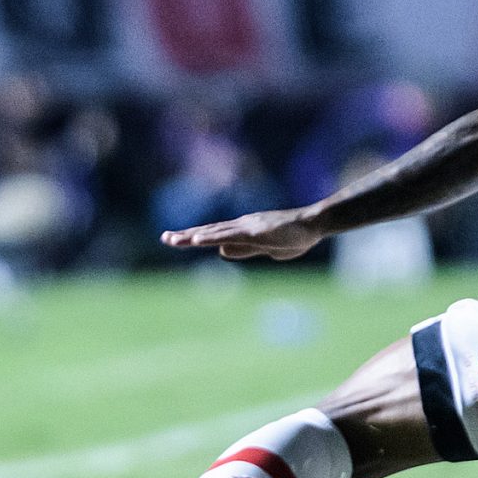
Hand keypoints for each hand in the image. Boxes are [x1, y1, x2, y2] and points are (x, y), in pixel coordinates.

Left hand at [162, 207, 322, 261]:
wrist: (313, 225)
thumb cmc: (293, 236)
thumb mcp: (263, 248)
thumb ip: (243, 249)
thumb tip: (221, 252)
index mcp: (242, 230)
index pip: (212, 234)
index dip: (194, 237)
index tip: (175, 239)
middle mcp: (240, 225)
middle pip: (208, 231)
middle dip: (186, 235)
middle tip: (164, 238)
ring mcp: (246, 226)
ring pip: (214, 232)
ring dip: (193, 236)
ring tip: (174, 240)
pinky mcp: (255, 231)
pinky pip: (229, 235)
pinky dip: (212, 237)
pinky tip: (198, 240)